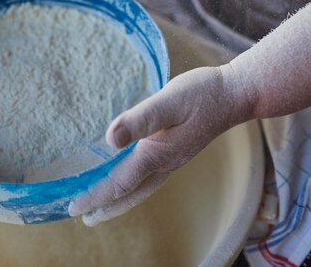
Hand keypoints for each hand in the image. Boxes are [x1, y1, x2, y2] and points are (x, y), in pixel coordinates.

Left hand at [68, 65, 252, 225]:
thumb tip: (110, 139)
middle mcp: (165, 163)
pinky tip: (129, 178)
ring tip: (101, 207)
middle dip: (105, 206)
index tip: (73, 206)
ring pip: (141, 189)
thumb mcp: (169, 101)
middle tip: (81, 216)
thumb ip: (140, 119)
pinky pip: (150, 177)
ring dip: (119, 200)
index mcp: (157, 154)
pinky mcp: (178, 150)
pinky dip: (133, 186)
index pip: (120, 183)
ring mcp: (173, 159)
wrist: (236, 94)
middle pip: (130, 193)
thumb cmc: (202, 94)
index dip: (95, 195)